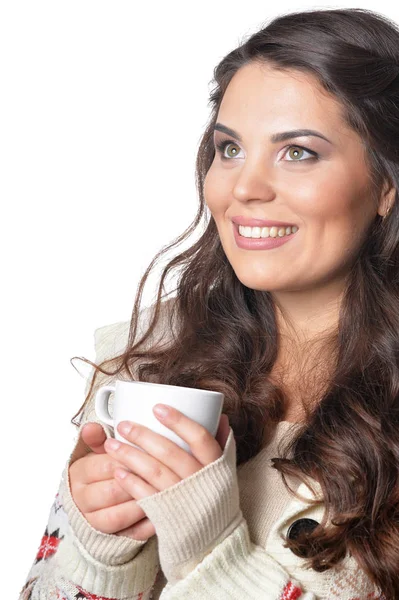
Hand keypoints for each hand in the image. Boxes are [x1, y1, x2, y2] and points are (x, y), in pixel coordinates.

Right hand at [69, 422, 155, 539]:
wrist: (94, 503)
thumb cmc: (103, 471)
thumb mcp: (98, 452)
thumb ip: (97, 438)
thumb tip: (92, 427)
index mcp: (78, 474)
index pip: (105, 465)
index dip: (131, 458)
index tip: (151, 452)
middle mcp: (82, 500)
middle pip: (111, 491)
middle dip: (139, 481)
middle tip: (164, 472)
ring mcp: (95, 523)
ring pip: (119, 516)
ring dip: (144, 502)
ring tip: (166, 490)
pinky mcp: (113, 540)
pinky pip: (131, 535)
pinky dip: (149, 524)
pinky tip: (165, 512)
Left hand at [103, 406, 229, 505]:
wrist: (215, 542)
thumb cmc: (216, 498)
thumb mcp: (224, 471)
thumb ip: (220, 444)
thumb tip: (218, 415)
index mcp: (216, 466)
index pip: (199, 438)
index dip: (179, 421)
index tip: (157, 408)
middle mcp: (200, 482)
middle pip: (170, 453)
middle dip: (143, 436)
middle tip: (123, 424)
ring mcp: (183, 499)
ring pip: (155, 473)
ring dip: (130, 456)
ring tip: (111, 445)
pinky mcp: (168, 516)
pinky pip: (146, 497)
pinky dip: (131, 483)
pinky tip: (118, 472)